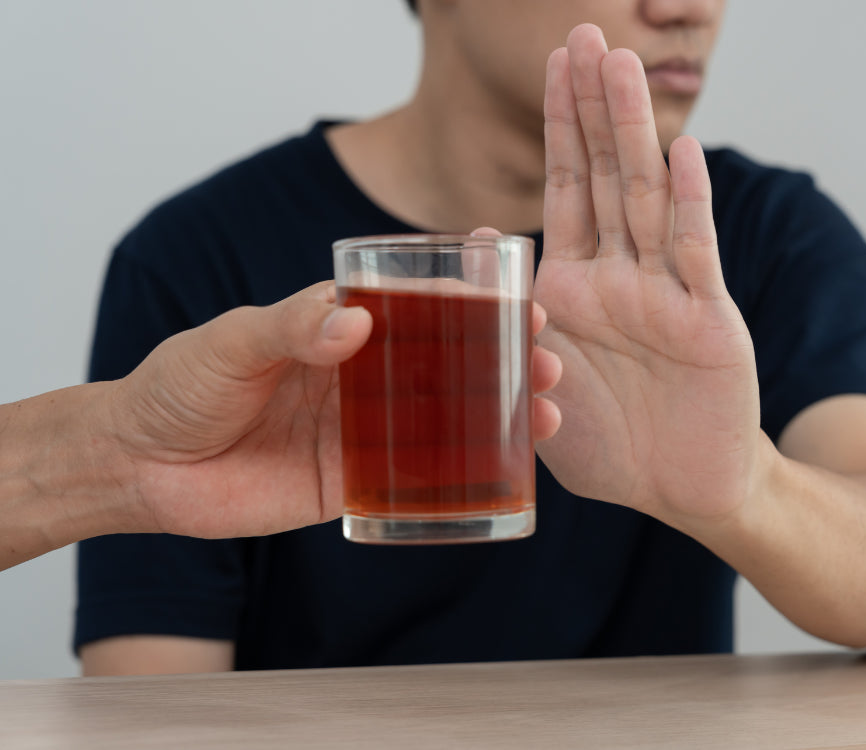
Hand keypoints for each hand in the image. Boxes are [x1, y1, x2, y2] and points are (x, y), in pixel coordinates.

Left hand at [107, 280, 561, 538]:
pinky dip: (460, 479)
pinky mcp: (350, 483)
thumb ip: (288, 328)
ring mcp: (361, 431)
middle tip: (549, 362)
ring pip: (446, 421)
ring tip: (547, 415)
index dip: (472, 299)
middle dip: (505, 359)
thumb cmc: (178, 386)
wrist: (139, 467)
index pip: (419, 305)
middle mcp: (362, 376)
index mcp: (339, 328)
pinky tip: (503, 475)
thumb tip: (357, 322)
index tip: (520, 294)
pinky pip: (414, 482)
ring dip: (500, 416)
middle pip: (449, 363)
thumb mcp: (230, 342)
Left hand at [533, 24, 762, 526]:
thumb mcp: (538, 388)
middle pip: (606, 176)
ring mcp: (666, 295)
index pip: (565, 190)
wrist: (679, 491)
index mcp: (576, 289)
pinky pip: (695, 256)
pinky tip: (683, 153)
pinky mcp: (707, 323)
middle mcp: (623, 278)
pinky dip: (690, 206)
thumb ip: (510, 319)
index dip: (560, 127)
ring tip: (622, 66)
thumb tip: (480, 241)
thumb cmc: (612, 447)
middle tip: (588, 33)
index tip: (554, 62)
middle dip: (594, 106)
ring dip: (634, 133)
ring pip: (647, 199)